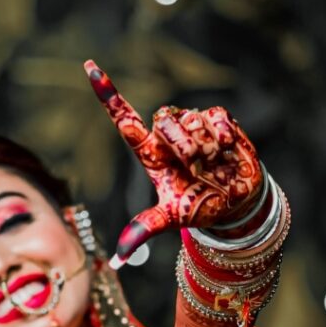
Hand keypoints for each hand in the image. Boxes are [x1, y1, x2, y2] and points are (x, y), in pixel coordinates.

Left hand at [84, 60, 262, 266]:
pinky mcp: (218, 119)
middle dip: (180, 145)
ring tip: (211, 166)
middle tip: (193, 167)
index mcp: (149, 153)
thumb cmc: (198, 207)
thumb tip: (118, 257)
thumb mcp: (170, 219)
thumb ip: (144, 229)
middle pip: (162, 119)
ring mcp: (193, 124)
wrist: (234, 204)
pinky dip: (221, 136)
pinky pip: (215, 117)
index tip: (90, 68)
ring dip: (204, 148)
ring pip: (191, 121)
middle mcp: (167, 134)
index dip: (108, 93)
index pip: (124, 119)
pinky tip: (226, 150)